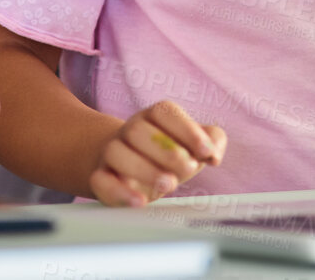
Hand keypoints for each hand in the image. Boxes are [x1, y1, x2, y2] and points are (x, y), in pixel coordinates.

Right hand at [89, 100, 226, 206]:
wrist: (125, 167)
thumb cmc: (166, 155)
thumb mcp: (191, 145)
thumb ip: (212, 141)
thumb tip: (214, 152)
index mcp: (153, 117)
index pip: (164, 111)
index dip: (187, 129)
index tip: (206, 152)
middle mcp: (130, 130)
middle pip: (138, 130)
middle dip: (166, 151)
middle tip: (188, 168)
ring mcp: (111, 152)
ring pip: (116, 152)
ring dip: (144, 169)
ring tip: (169, 184)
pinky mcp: (100, 177)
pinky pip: (101, 181)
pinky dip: (120, 192)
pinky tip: (140, 202)